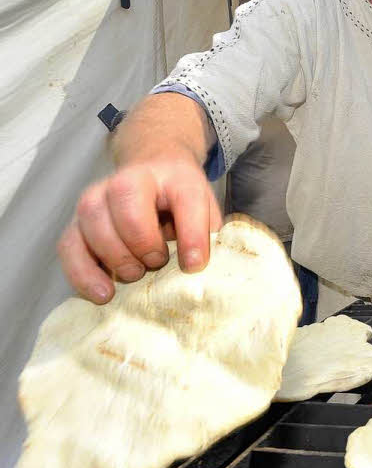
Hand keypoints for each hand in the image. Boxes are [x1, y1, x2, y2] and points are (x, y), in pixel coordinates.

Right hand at [57, 154, 222, 304]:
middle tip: (157, 263)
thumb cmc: (180, 200)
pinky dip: (83, 273)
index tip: (195, 266)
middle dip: (142, 240)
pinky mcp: (76, 221)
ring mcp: (98, 196)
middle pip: (126, 200)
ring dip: (115, 255)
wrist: (153, 173)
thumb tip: (196, 269)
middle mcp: (131, 179)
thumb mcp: (204, 210)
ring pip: (93, 220)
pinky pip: (69, 245)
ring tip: (135, 274)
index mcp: (175, 176)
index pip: (186, 198)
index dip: (192, 234)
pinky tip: (104, 293)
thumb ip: (206, 234)